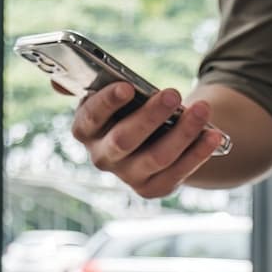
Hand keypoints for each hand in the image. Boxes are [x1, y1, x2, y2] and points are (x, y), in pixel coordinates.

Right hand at [66, 82, 228, 197]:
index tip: (128, 87)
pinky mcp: (153, 189)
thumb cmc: (127, 110)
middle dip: (151, 115)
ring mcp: (128, 176)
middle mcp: (102, 157)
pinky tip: (214, 135)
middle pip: (125, 139)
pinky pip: (178, 173)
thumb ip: (88, 86)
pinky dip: (199, 153)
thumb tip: (57, 82)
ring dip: (183, 132)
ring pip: (157, 157)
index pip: (90, 118)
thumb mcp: (110, 96)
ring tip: (202, 110)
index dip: (107, 103)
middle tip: (174, 93)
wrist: (151, 140)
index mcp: (85, 130)